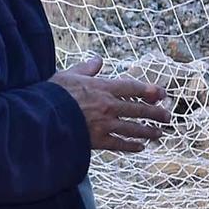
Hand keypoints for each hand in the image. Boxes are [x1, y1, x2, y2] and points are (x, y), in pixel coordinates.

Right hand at [49, 55, 172, 153]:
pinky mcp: (97, 141)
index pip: (133, 87)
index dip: (150, 90)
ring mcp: (104, 124)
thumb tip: (97, 60)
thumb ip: (86, 68)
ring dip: (148, 131)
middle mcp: (108, 106)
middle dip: (155, 113)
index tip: (162, 94)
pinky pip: (119, 144)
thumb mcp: (68, 75)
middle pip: (138, 109)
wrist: (41, 117)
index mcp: (102, 87)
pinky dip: (131, 146)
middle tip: (168, 117)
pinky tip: (140, 148)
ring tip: (159, 134)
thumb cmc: (52, 94)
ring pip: (133, 128)